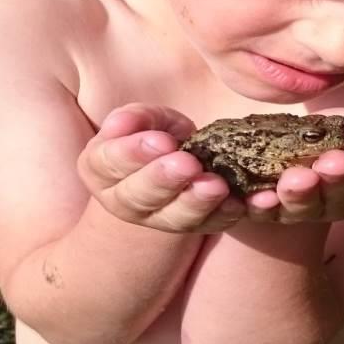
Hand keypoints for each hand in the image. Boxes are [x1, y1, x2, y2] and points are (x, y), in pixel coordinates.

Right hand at [77, 104, 244, 233]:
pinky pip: (210, 224)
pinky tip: (241, 203)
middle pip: (140, 197)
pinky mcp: (195, 225)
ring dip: (197, 203)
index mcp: (102, 170)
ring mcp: (160, 219)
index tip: (160, 141)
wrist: (176, 158)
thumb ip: (135, 119)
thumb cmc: (153, 132)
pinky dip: (227, 214)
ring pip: (176, 218)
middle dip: (165, 180)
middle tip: (187, 165)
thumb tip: (122, 123)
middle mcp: (126, 202)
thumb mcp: (143, 118)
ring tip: (215, 185)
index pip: (112, 163)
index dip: (134, 153)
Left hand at [244, 108, 343, 224]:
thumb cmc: (338, 135)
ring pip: (303, 207)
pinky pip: (264, 212)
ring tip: (297, 178)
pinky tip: (259, 197)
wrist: (289, 138)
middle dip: (338, 180)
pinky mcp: (267, 208)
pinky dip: (262, 206)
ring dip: (300, 195)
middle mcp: (335, 204)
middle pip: (340, 198)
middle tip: (335, 162)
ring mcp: (300, 209)